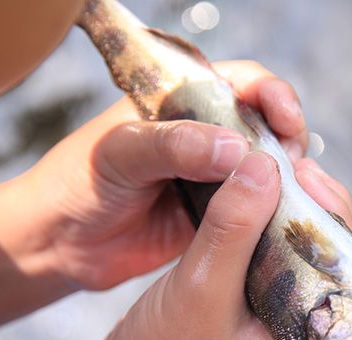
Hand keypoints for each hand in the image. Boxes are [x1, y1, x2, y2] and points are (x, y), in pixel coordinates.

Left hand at [24, 60, 308, 289]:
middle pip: (267, 127)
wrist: (59, 244)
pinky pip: (255, 211)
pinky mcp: (218, 218)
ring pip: (267, 171)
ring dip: (285, 181)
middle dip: (288, 140)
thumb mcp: (121, 153)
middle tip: (292, 165)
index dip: (273, 95)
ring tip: (290, 196)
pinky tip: (279, 223)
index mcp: (184, 102)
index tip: (286, 119)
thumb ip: (175, 145)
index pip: (243, 84)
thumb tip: (237, 148)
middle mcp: (206, 137)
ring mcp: (215, 178)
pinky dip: (271, 214)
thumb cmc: (79, 182)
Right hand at [90, 152, 351, 339]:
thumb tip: (266, 166)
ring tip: (276, 174)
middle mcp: (313, 335)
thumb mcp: (199, 286)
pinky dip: (272, 227)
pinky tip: (260, 198)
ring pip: (309, 254)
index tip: (306, 176)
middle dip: (317, 209)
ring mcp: (291, 322)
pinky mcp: (268, 310)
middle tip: (292, 167)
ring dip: (295, 213)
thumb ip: (234, 228)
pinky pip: (283, 259)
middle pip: (336, 258)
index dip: (334, 217)